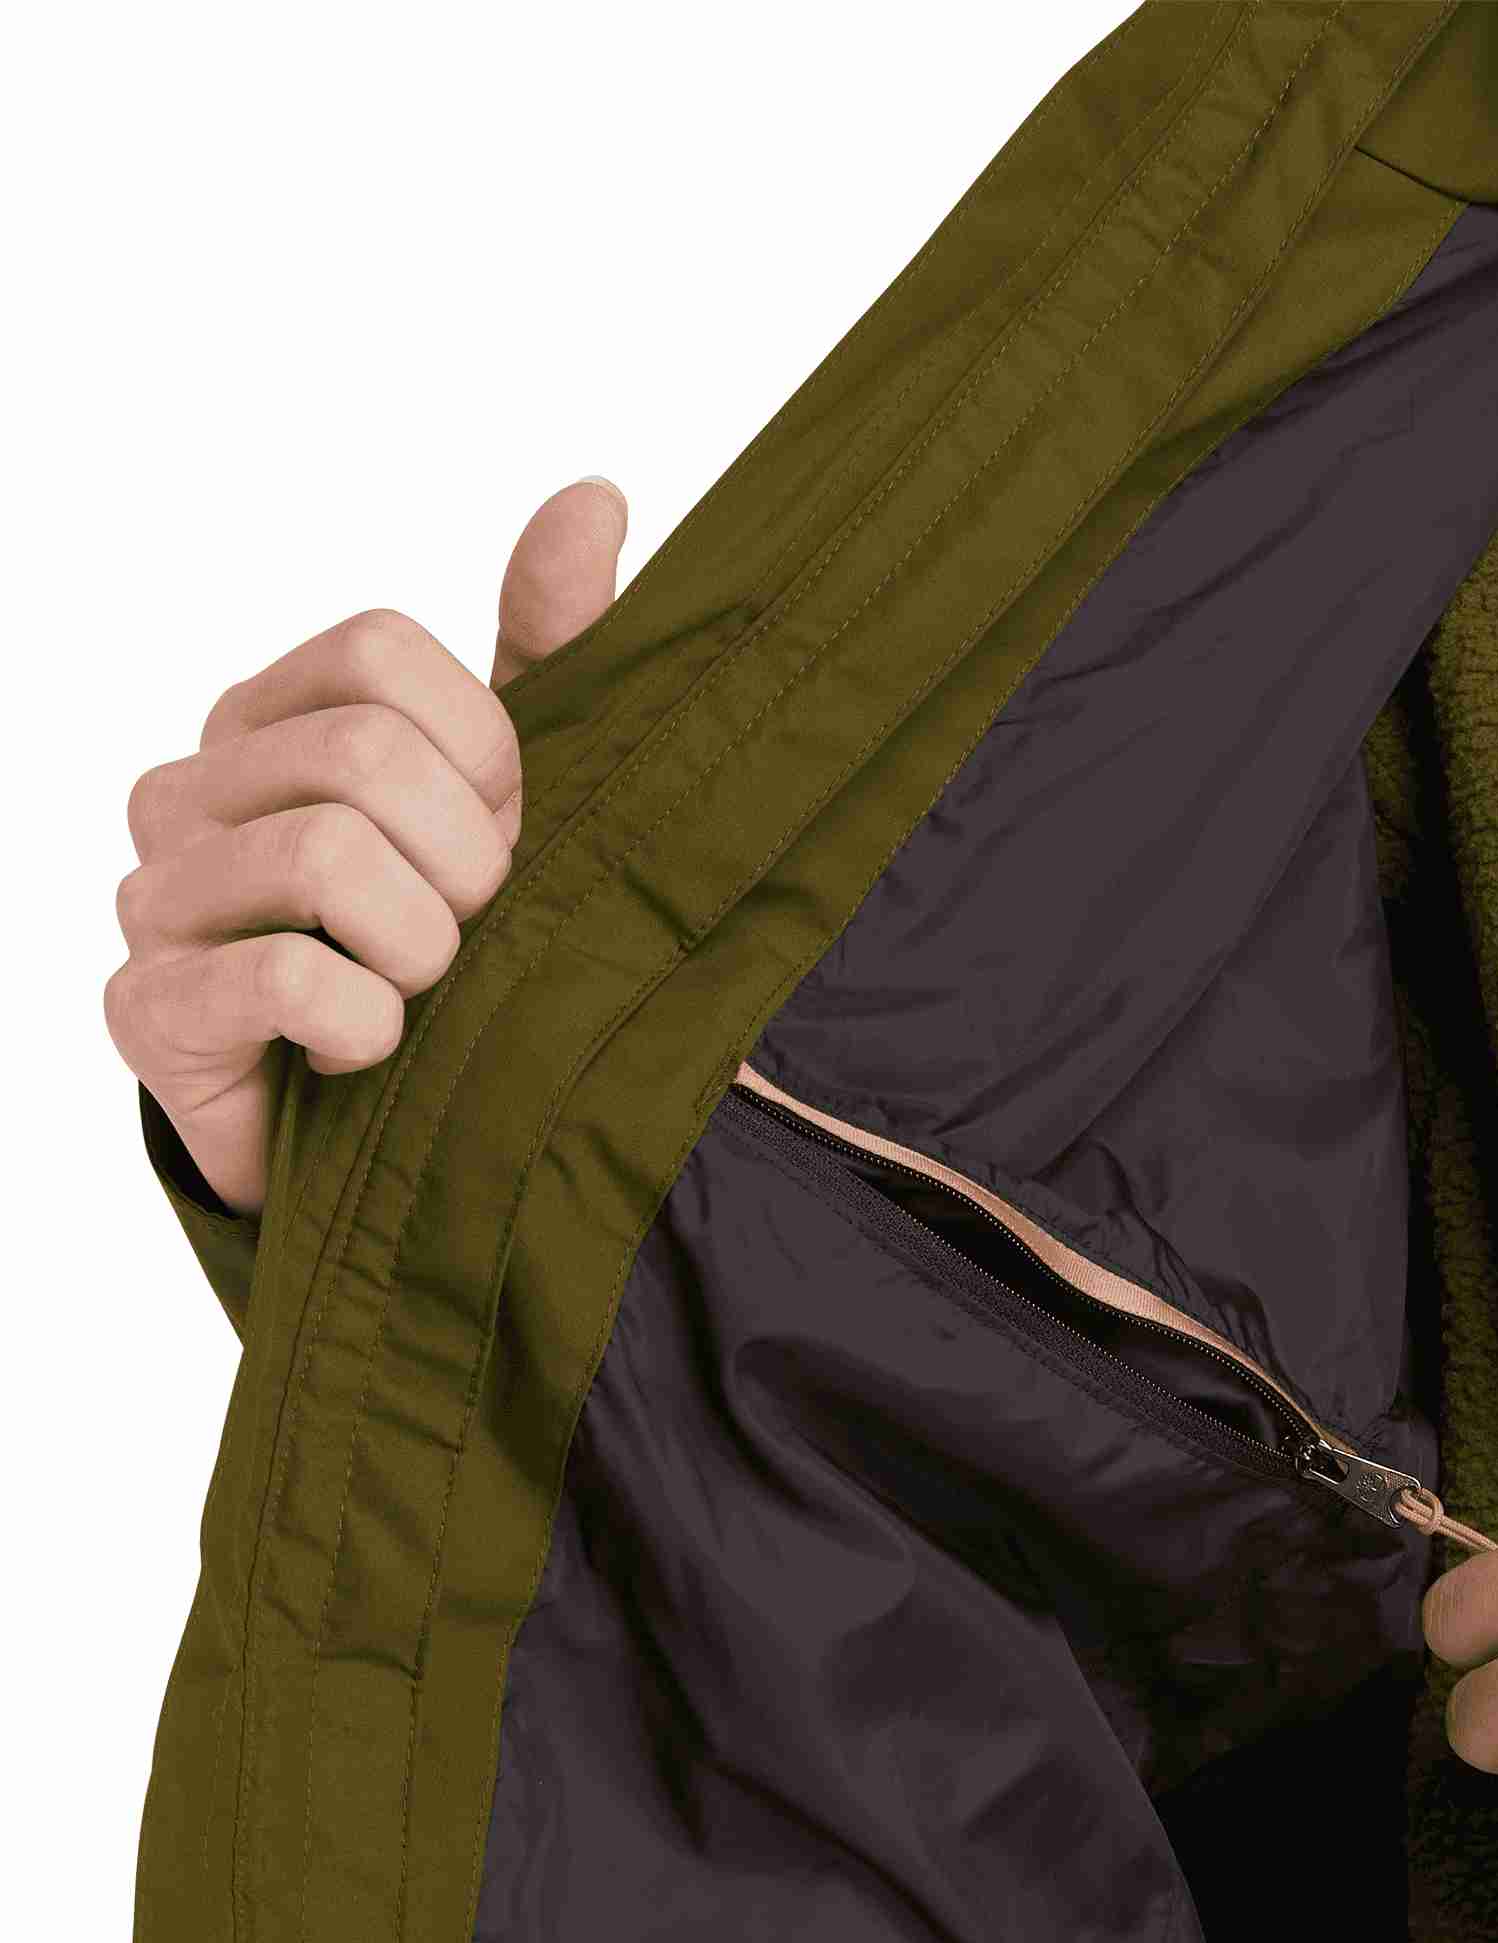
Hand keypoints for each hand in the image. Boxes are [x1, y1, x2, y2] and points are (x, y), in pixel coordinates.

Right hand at [104, 477, 629, 1213]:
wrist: (394, 1136)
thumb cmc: (454, 949)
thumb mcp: (523, 793)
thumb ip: (554, 649)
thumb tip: (595, 495)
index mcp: (272, 720)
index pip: (380, 658)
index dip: (483, 757)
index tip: (502, 837)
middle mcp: (190, 789)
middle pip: (364, 760)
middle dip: (468, 868)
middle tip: (468, 937)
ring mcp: (153, 896)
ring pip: (327, 862)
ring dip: (426, 954)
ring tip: (418, 997)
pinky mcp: (146, 1012)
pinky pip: (287, 982)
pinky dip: (368, 1029)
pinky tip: (365, 1052)